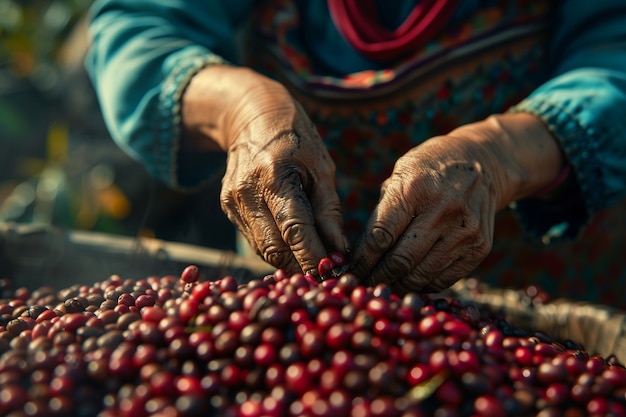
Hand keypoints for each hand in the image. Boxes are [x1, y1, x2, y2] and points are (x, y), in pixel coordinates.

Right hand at [182, 66, 347, 275]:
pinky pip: (256, 241)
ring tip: (314, 265)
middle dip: (302, 267)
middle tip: (328, 275)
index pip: (294, 228)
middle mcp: (246, 192)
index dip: (312, 256)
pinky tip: (295, 249)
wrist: (251, 117)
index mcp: (274, 175)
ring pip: (263, 250)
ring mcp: (232, 202)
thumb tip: (339, 251)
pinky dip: (277, 250)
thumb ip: (329, 211)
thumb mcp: (322, 168)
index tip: (333, 274)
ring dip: (290, 263)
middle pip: (274, 248)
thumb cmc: (297, 140)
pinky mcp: (227, 209)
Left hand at [350, 114, 564, 292]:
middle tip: (363, 286)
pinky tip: (409, 281)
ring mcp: (464, 231)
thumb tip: (358, 255)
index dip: (362, 261)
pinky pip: (443, 279)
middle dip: (376, 278)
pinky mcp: (479, 247)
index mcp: (415, 189)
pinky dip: (422, 285)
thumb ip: (381, 212)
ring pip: (421, 275)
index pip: (380, 236)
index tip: (349, 272)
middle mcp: (443, 210)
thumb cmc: (428, 170)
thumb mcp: (399, 175)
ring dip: (398, 286)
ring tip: (383, 286)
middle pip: (400, 261)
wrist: (481, 163)